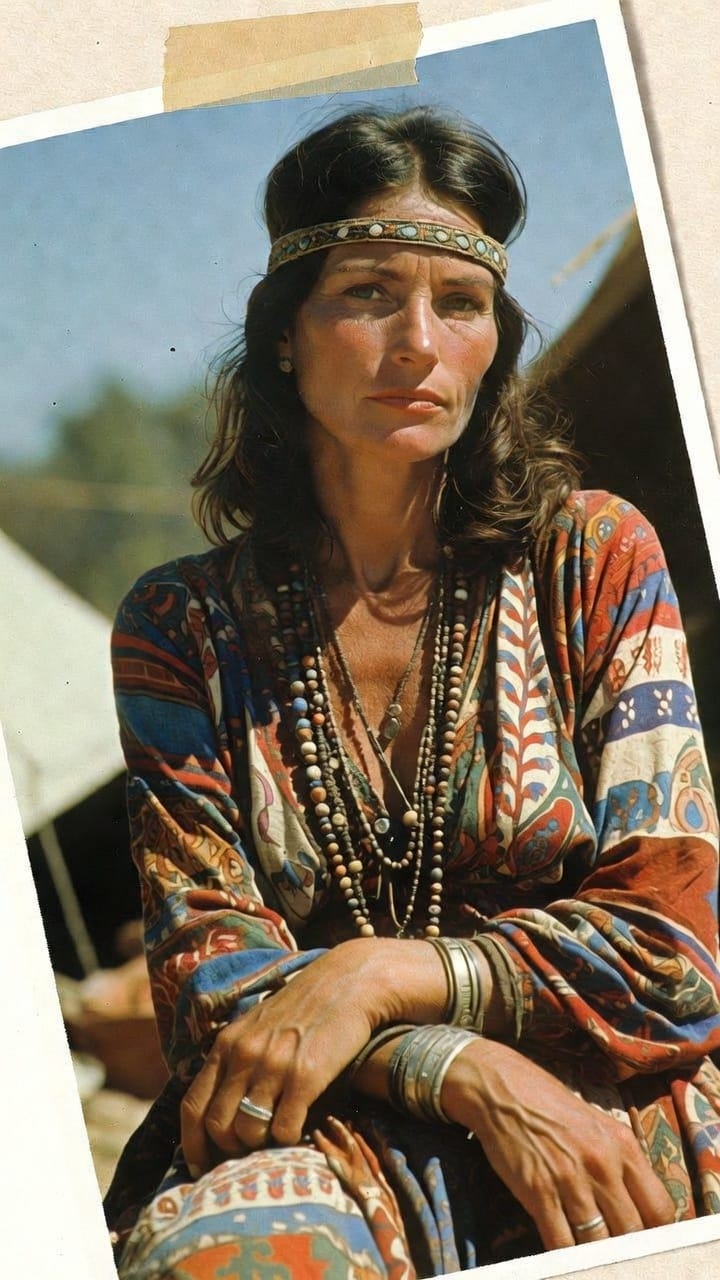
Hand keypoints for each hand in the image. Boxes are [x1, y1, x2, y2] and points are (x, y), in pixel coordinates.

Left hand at [180, 941, 379, 1173]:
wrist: (349, 982)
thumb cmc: (304, 1009)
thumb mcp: (257, 1027)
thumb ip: (236, 1061)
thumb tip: (220, 1112)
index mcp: (227, 1044)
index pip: (192, 1106)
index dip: (193, 1145)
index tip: (202, 1168)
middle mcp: (244, 1054)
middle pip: (217, 1126)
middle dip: (229, 1150)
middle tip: (250, 1153)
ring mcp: (274, 1065)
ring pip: (248, 1132)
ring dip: (261, 1145)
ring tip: (277, 1137)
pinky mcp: (306, 1075)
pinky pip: (284, 1129)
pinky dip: (289, 1138)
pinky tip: (301, 1126)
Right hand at [440, 1038, 675, 1249]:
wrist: (502, 1090)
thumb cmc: (552, 1109)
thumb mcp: (599, 1126)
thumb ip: (621, 1164)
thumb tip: (639, 1209)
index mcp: (623, 1145)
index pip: (660, 1209)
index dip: (656, 1235)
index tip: (645, 1243)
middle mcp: (603, 1163)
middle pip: (633, 1232)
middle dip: (627, 1251)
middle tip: (618, 1256)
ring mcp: (570, 1179)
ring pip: (599, 1244)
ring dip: (598, 1258)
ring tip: (594, 1261)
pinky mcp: (538, 1192)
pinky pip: (562, 1244)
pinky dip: (566, 1259)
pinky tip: (566, 1259)